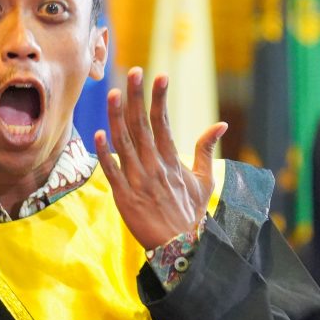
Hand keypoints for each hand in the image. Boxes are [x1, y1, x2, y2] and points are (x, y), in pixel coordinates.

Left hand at [94, 67, 227, 249]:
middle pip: (142, 126)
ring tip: (114, 93)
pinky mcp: (124, 197)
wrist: (182, 247)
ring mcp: (138, 181)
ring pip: (125, 143)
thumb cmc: (191, 213)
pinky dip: (105, 154)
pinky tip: (98, 134)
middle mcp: (155, 166)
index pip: (163, 123)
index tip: (159, 76)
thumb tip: (221, 124)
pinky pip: (112, 172)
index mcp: (172, 160)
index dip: (159, 99)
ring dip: (118, 117)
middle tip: (134, 72)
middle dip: (137, 98)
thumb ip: (206, 150)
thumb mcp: (204, 180)